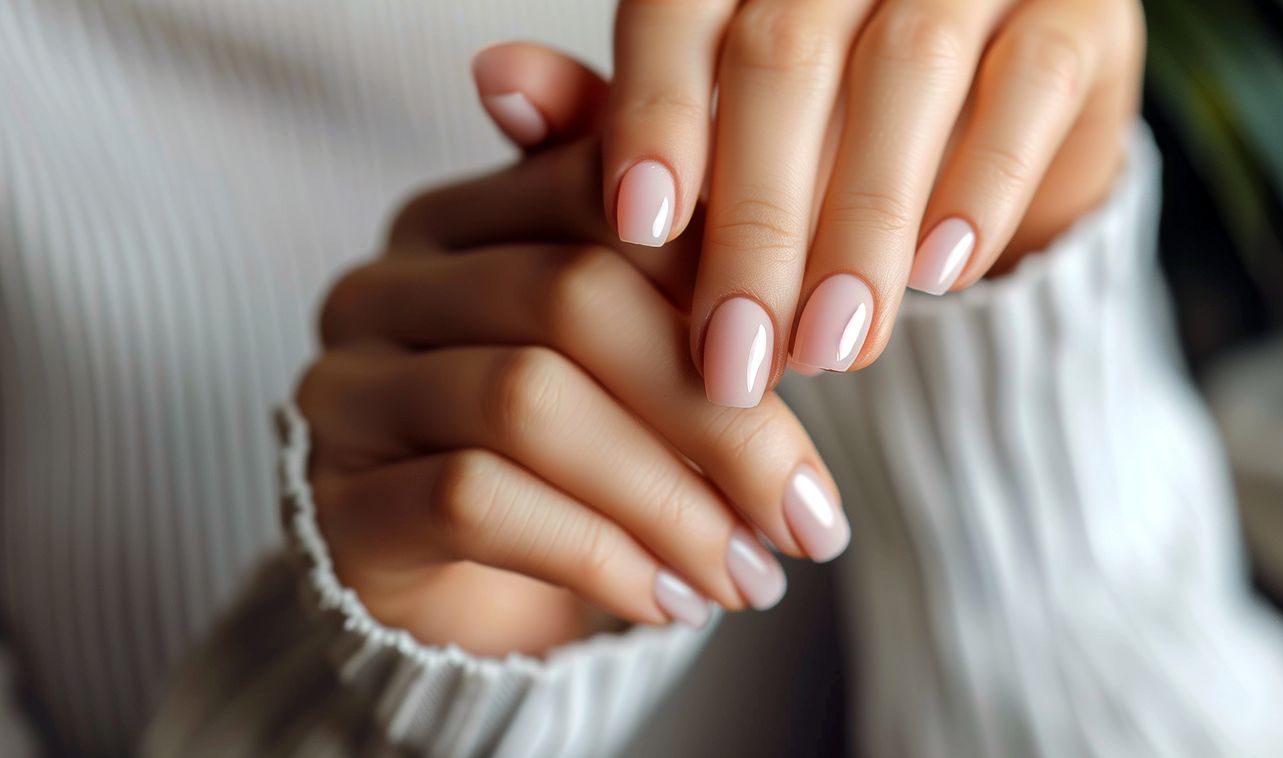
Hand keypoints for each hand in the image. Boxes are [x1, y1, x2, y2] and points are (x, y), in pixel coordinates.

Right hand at [298, 126, 848, 656]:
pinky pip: (477, 502)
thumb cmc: (566, 458)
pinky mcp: (343, 501)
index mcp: (463, 219)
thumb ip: (686, 297)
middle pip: (572, 298)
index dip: (717, 270)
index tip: (816, 365)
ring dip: (668, 501)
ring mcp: (351, 390)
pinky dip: (598, 555)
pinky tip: (670, 601)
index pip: (599, 192)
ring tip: (752, 573)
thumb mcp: (630, 365)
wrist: (459, 591)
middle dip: (716, 414)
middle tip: (809, 513)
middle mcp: (389, 285)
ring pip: (528, 403)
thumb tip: (814, 301)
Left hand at [604, 0, 1143, 404]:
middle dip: (758, 219)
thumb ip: (619, 112)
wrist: (988, 135)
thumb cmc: (819, 134)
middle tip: (738, 356)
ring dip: (862, 226)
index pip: (683, 6)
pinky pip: (1027, 89)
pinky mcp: (1075, 14)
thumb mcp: (713, 130)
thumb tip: (493, 78)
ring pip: (905, 72)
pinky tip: (938, 276)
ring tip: (829, 349)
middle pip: (786, 51)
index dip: (655, 111)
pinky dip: (979, 187)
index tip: (638, 228)